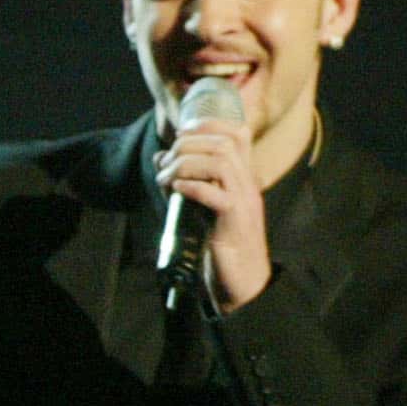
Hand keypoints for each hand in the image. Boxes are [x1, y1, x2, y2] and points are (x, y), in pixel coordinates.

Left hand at [155, 115, 269, 307]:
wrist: (242, 281)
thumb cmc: (220, 244)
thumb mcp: (200, 206)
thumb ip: (184, 180)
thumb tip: (159, 158)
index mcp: (242, 178)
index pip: (238, 134)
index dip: (210, 123)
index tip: (182, 132)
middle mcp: (247, 184)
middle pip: (224, 143)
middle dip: (189, 144)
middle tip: (165, 162)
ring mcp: (244, 201)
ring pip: (221, 163)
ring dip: (185, 165)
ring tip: (165, 179)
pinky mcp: (234, 222)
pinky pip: (217, 195)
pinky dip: (193, 187)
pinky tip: (176, 190)